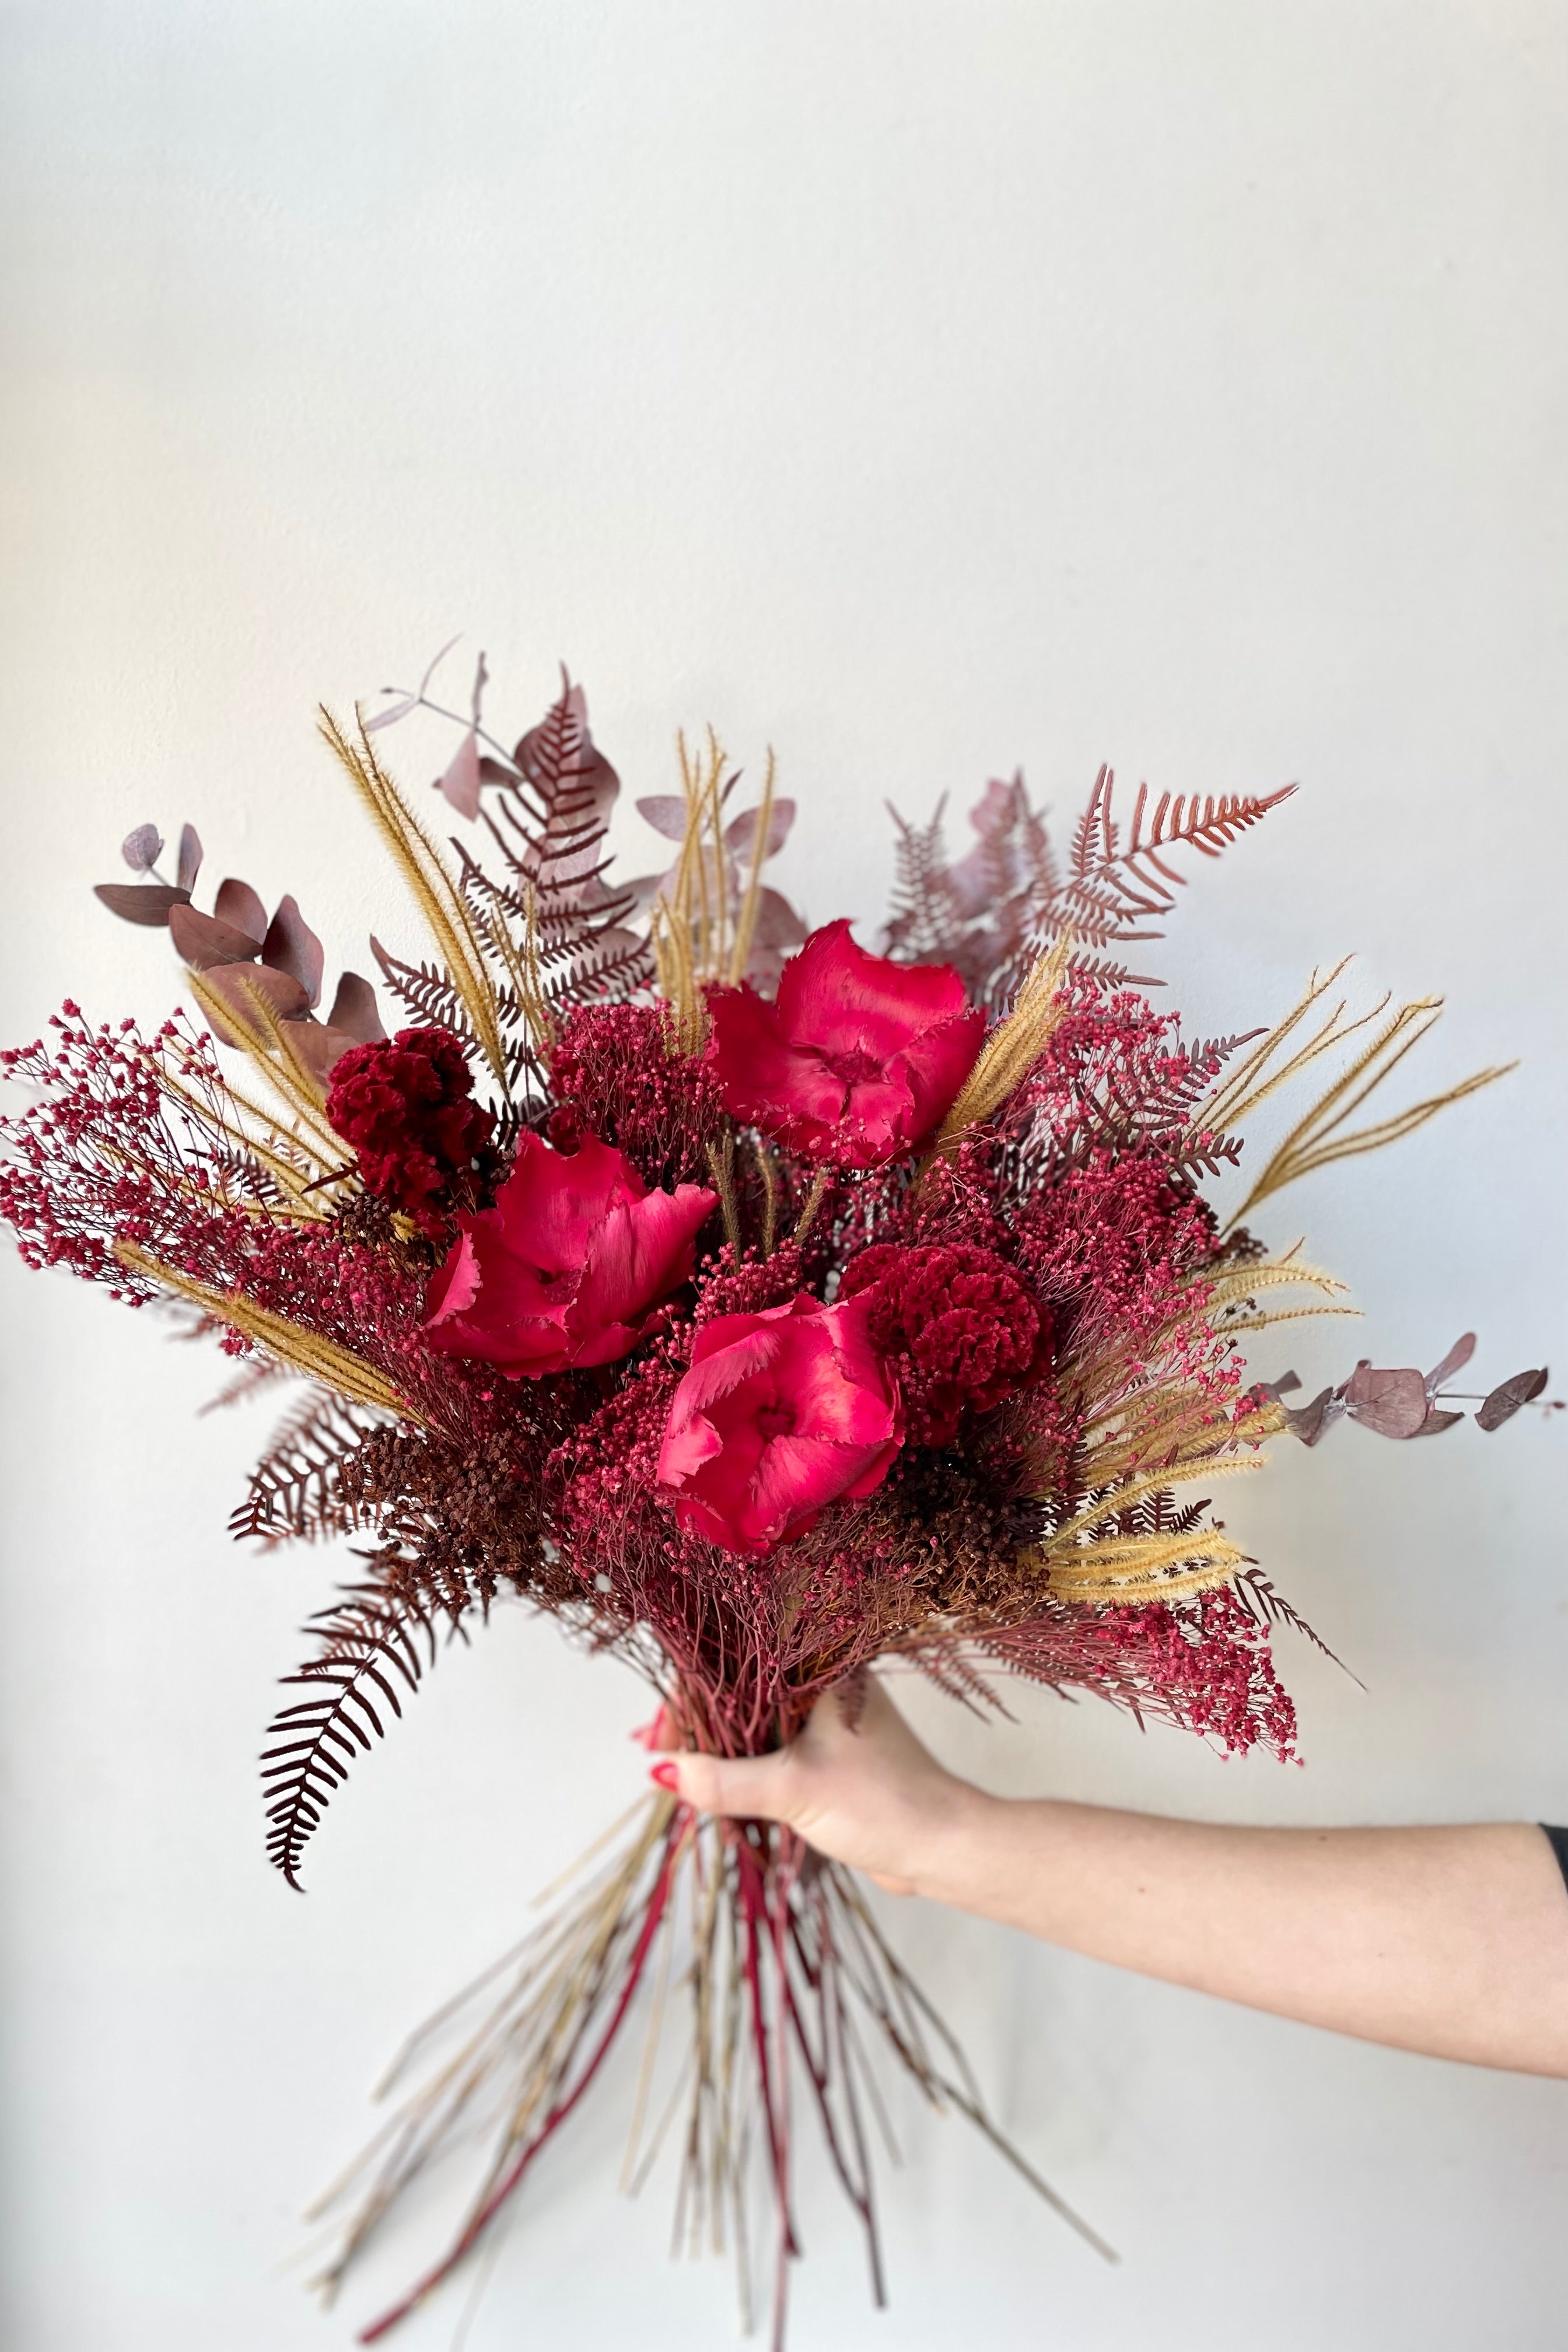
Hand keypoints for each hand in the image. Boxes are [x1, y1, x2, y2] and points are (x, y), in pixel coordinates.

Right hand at [650, 1675, 984, 1895]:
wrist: (944, 1847)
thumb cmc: (882, 1804)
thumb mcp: (793, 1790)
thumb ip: (726, 1781)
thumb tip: (663, 1774)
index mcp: (821, 1667)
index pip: (735, 1662)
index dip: (690, 1697)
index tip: (660, 1740)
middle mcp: (823, 1683)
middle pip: (740, 1693)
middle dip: (700, 1728)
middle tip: (666, 1764)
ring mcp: (827, 1720)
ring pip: (755, 1725)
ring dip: (721, 1751)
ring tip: (686, 1781)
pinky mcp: (830, 1755)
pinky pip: (773, 1752)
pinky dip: (745, 1769)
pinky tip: (720, 1793)